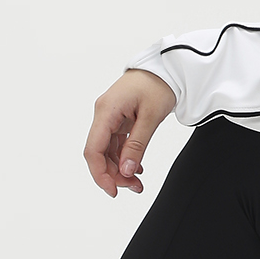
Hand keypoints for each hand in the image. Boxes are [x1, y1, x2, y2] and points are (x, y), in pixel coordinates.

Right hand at [84, 68, 177, 196]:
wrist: (166, 68)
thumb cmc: (158, 85)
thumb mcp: (151, 117)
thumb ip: (137, 145)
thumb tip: (126, 171)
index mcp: (106, 110)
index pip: (93, 149)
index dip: (100, 173)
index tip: (113, 190)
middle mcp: (103, 114)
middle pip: (98, 153)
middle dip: (113, 174)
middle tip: (134, 187)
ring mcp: (109, 116)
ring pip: (107, 151)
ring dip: (120, 168)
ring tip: (137, 182)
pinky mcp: (117, 119)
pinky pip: (115, 143)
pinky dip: (124, 157)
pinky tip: (137, 168)